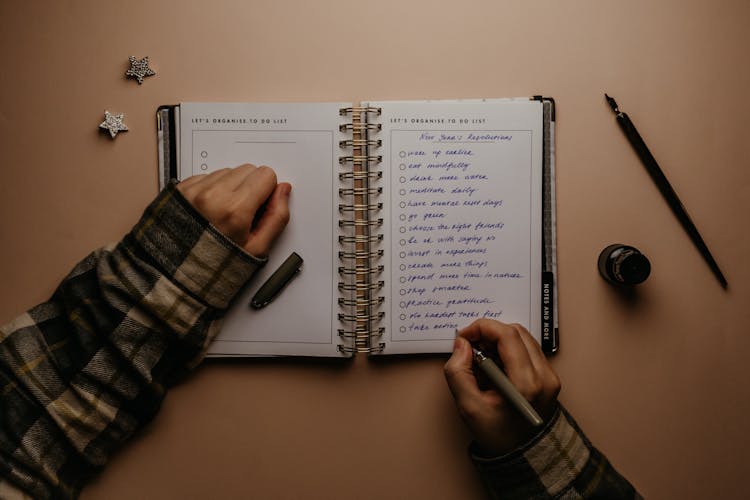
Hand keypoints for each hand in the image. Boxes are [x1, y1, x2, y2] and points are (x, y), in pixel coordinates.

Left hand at [176, 164, 290, 257]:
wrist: (177, 272)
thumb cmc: (215, 266)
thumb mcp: (256, 250)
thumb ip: (276, 217)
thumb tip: (283, 192)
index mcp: (233, 209)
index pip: (266, 175)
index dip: (268, 192)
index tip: (261, 208)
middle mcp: (211, 195)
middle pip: (248, 169)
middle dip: (252, 188)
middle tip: (244, 213)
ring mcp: (193, 190)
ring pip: (228, 171)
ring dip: (232, 187)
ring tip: (224, 214)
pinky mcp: (181, 188)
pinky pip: (208, 176)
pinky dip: (213, 189)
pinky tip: (211, 210)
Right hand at [443, 319, 560, 455]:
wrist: (524, 456)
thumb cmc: (499, 435)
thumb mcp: (469, 407)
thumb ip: (458, 372)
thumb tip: (462, 345)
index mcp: (526, 384)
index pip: (507, 336)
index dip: (482, 328)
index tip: (465, 336)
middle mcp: (544, 377)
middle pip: (516, 332)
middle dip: (489, 332)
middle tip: (471, 346)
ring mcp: (550, 376)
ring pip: (523, 337)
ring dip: (498, 339)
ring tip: (482, 357)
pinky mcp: (549, 377)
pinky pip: (528, 349)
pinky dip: (508, 348)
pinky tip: (495, 364)